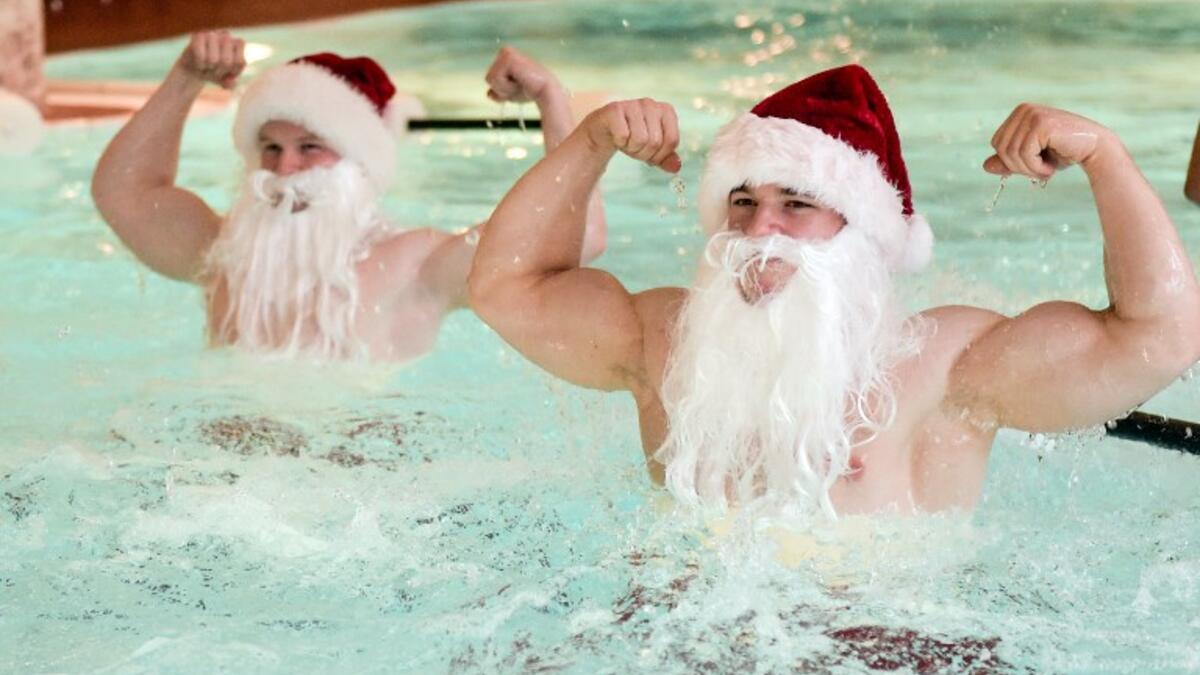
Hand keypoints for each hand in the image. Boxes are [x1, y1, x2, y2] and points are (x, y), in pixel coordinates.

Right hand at [178, 31, 245, 89]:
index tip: (227, 72)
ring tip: (207, 65)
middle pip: (227, 61)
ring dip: (209, 68)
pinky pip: (201, 57)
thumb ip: (230, 83)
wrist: (194, 67)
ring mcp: (212, 33)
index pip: (240, 62)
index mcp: (238, 43)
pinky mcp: (198, 35)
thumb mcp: (225, 80)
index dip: (233, 72)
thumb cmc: (214, 71)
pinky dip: (200, 65)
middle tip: (214, 69)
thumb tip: (230, 83)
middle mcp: (226, 35)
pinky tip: (199, 62)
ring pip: (213, 60)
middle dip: (219, 71)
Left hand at [484, 46, 561, 104]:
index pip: (490, 79)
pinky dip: (507, 85)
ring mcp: (505, 52)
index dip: (502, 88)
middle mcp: (504, 51)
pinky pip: (496, 78)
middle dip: (502, 88)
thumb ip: (499, 93)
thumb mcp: (511, 93)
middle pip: (488, 78)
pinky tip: (520, 80)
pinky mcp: (508, 57)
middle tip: (519, 84)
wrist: (545, 91)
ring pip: (490, 79)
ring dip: (505, 87)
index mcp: (504, 57)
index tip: (517, 85)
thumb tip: (489, 94)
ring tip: (520, 82)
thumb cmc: (531, 90)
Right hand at [583, 98, 681, 172]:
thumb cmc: (632, 138)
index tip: (650, 153)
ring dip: (631, 149)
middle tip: (634, 147)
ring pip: (640, 140)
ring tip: (626, 141)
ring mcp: (632, 104)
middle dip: (643, 153)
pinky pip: (623, 136)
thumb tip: (677, 167)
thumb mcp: (652, 150)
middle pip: (655, 142)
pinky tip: (615, 136)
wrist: (604, 131)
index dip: (660, 155)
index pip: (672, 141)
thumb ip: (666, 158)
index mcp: (666, 110)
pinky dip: (619, 142)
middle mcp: (650, 104)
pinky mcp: (615, 109)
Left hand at [983, 103, 1116, 179]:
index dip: (1012, 161)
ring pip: (1011, 153)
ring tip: (1047, 168)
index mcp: (1019, 113)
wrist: (1094, 150)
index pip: (997, 143)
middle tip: (1040, 169)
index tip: (1034, 163)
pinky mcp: (1041, 123)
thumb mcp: (1031, 158)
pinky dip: (1037, 167)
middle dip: (1019, 166)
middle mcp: (1024, 110)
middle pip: (1001, 148)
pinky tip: (1051, 166)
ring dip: (1029, 169)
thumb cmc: (1063, 153)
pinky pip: (1024, 154)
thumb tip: (985, 166)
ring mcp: (1033, 114)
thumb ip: (1009, 160)